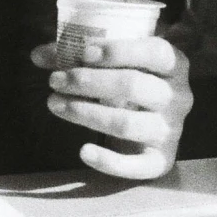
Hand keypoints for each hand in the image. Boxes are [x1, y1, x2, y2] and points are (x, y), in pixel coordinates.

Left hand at [30, 34, 192, 180]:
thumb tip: (37, 55)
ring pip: (128, 123)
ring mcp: (172, 130)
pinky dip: (108, 161)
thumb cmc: (132, 85)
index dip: (120, 51)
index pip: (155, 52)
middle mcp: (179, 97)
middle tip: (56, 80)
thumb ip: (80, 56)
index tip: (84, 54)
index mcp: (174, 64)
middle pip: (134, 86)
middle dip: (89, 82)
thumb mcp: (116, 64)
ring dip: (87, 114)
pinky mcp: (161, 160)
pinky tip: (84, 151)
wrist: (153, 127)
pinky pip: (136, 166)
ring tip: (55, 104)